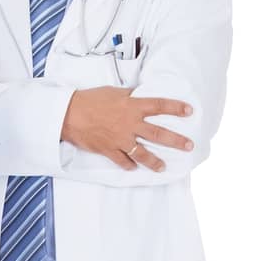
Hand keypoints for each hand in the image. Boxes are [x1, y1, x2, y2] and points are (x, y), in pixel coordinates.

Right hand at [61, 86, 193, 172]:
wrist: (69, 114)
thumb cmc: (90, 100)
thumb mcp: (114, 92)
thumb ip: (129, 97)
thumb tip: (139, 96)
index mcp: (132, 106)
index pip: (160, 106)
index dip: (176, 108)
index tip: (189, 111)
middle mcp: (130, 124)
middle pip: (158, 134)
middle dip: (176, 141)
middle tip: (189, 146)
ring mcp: (120, 139)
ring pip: (142, 153)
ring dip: (154, 161)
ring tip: (163, 167)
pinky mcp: (108, 150)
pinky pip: (122, 160)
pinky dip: (128, 165)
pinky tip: (133, 168)